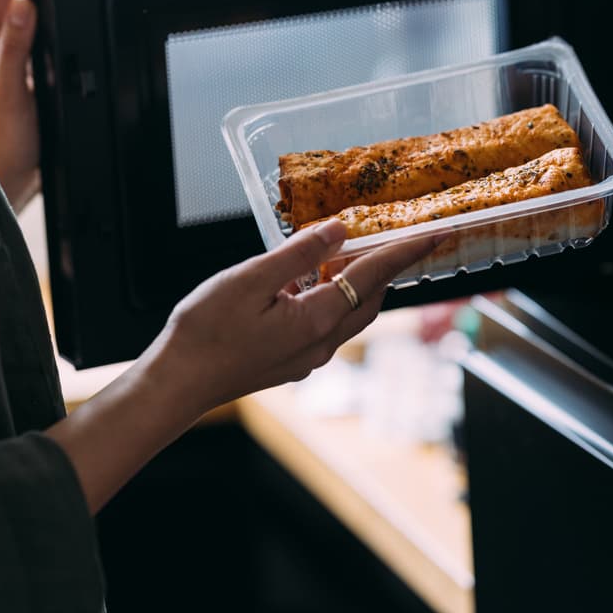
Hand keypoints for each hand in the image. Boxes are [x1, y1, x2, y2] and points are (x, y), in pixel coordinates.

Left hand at [0, 0, 74, 212]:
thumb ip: (14, 48)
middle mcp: (1, 46)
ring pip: (31, 6)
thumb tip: (22, 1)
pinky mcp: (33, 72)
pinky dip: (56, 6)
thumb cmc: (4, 143)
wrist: (12, 181)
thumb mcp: (9, 93)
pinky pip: (44, 29)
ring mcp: (17, 58)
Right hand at [146, 220, 442, 418]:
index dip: (404, 252)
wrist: (177, 383)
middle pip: (369, 299)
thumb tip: (339, 229)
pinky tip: (307, 283)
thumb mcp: (250, 279)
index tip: (435, 235)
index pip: (373, 277)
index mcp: (316, 320)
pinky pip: (326, 325)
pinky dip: (332, 299)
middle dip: (385, 268)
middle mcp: (321, 344)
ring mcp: (308, 358)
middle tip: (394, 238)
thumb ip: (297, 253)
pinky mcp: (292, 362)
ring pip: (349, 314)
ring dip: (356, 284)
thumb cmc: (205, 332)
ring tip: (349, 253)